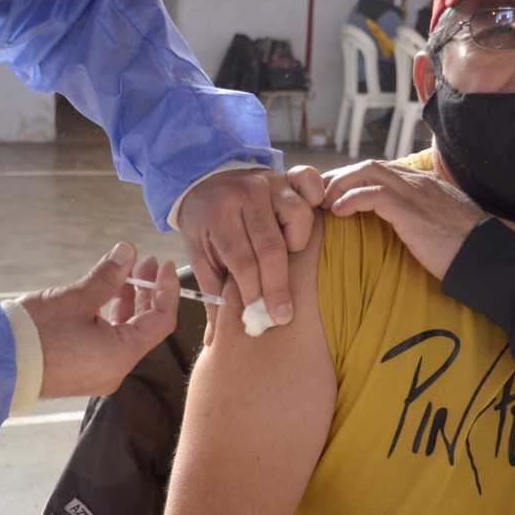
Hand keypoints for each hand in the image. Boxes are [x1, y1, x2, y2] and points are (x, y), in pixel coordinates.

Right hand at [18, 243, 179, 397]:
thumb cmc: (37, 332)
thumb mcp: (76, 298)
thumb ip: (107, 276)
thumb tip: (128, 251)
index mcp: (121, 355)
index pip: (160, 321)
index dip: (166, 291)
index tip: (164, 265)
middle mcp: (115, 369)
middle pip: (144, 327)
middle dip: (147, 293)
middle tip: (145, 263)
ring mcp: (97, 372)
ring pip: (125, 334)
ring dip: (127, 303)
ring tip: (125, 273)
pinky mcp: (81, 370)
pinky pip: (107, 342)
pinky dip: (110, 318)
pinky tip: (104, 294)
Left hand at [179, 166, 323, 342]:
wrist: (203, 177)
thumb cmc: (206, 224)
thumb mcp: (199, 254)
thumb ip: (211, 293)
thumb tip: (215, 340)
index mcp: (219, 215)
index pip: (242, 261)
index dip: (254, 292)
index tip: (262, 317)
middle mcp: (246, 195)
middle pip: (271, 247)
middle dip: (278, 286)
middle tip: (283, 315)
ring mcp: (270, 182)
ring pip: (298, 215)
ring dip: (297, 242)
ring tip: (289, 256)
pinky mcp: (287, 175)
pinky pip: (310, 181)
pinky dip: (315, 197)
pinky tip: (307, 220)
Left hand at [322, 160, 486, 279]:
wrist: (487, 258)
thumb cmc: (464, 249)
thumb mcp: (438, 226)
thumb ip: (418, 218)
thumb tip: (397, 228)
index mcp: (424, 184)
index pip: (381, 170)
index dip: (353, 178)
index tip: (332, 193)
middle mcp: (419, 182)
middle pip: (369, 166)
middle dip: (340, 177)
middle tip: (319, 195)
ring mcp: (416, 193)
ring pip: (368, 173)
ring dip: (341, 185)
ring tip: (325, 204)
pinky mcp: (412, 211)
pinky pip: (374, 195)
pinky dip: (352, 199)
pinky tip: (340, 212)